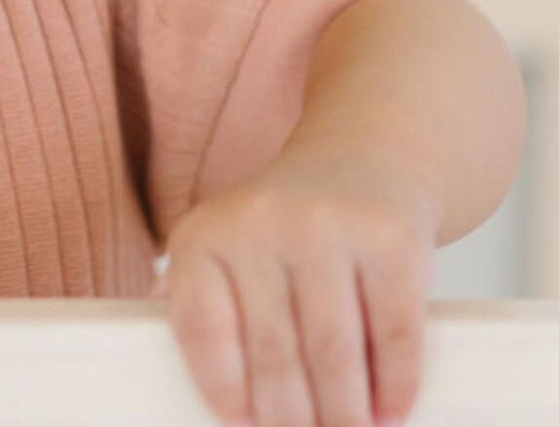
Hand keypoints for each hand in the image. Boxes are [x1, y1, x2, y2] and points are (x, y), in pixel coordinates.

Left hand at [154, 146, 440, 426]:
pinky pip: (393, 331)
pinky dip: (395, 383)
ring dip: (343, 413)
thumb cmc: (286, 225)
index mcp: (203, 235)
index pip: (202, 329)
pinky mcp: (390, 238)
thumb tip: (162, 378)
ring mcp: (327, 226)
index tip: (242, 426)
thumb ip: (199, 303)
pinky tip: (391, 409)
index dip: (223, 389)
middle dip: (290, 418)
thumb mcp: (226, 246)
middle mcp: (259, 223)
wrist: (364, 158)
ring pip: (333, 352)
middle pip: (272, 353)